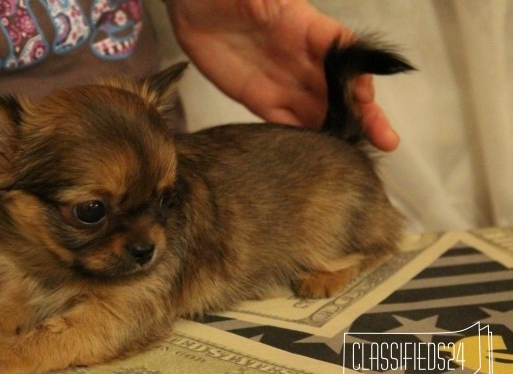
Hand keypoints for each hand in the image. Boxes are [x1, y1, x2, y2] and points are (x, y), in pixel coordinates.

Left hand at [166, 0, 399, 150]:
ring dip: (337, 130)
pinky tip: (316, 152)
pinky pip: (284, 120)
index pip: (343, 51)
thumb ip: (269, 2)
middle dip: (363, 112)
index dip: (360, 72)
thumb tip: (283, 7)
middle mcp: (300, 58)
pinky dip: (301, 135)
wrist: (192, 5)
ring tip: (357, 154)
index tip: (367, 93)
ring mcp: (280, 80)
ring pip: (316, 109)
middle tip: (386, 138)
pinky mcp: (258, 98)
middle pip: (339, 88)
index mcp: (306, 27)